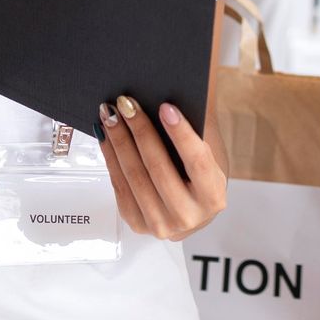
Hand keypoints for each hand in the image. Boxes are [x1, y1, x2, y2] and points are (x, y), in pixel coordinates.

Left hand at [97, 95, 225, 240]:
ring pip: (135, 177)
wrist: (190, 207)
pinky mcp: (137, 224)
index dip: (181, 133)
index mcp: (213, 197)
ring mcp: (161, 225)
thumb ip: (196, 129)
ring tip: (111, 115)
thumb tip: (171, 94)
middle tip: (127, 103)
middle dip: (140, 131)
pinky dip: (111, 158)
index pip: (197, 161)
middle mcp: (189, 216)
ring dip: (119, 142)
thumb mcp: (209, 152)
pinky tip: (106, 137)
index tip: (166, 106)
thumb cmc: (200, 174)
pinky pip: (120, 186)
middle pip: (159, 168)